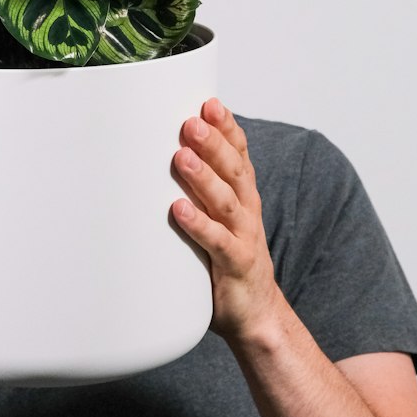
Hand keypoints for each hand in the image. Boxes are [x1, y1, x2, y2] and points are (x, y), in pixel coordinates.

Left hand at [171, 98, 282, 346]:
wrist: (256, 314)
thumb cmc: (227, 259)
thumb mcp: (217, 217)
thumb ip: (198, 188)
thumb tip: (159, 154)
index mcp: (243, 195)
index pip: (239, 154)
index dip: (227, 127)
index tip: (209, 103)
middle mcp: (246, 210)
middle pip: (232, 169)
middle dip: (213, 142)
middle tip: (190, 121)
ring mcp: (243, 237)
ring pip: (225, 201)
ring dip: (203, 177)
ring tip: (181, 156)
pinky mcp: (235, 264)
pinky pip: (218, 242)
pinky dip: (199, 224)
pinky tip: (180, 210)